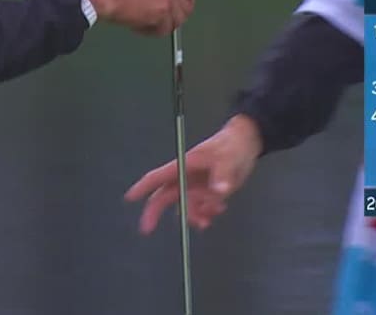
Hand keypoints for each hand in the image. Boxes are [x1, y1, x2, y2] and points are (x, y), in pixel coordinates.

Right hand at [78, 0, 193, 35]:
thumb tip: (168, 6)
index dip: (185, 3)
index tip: (178, 13)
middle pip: (186, 8)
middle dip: (174, 19)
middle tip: (159, 25)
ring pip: (176, 21)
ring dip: (160, 27)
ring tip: (140, 24)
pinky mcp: (163, 11)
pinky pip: (164, 30)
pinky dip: (151, 33)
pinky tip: (136, 27)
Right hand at [124, 114, 262, 233]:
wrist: (246, 144)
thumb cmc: (231, 145)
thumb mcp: (227, 158)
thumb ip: (223, 176)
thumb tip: (220, 192)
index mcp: (183, 165)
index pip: (157, 176)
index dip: (142, 187)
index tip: (129, 199)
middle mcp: (186, 177)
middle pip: (164, 196)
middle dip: (154, 212)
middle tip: (147, 230)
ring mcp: (195, 186)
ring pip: (185, 207)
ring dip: (194, 216)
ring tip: (211, 215)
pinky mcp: (206, 193)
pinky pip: (201, 209)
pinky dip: (207, 213)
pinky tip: (219, 208)